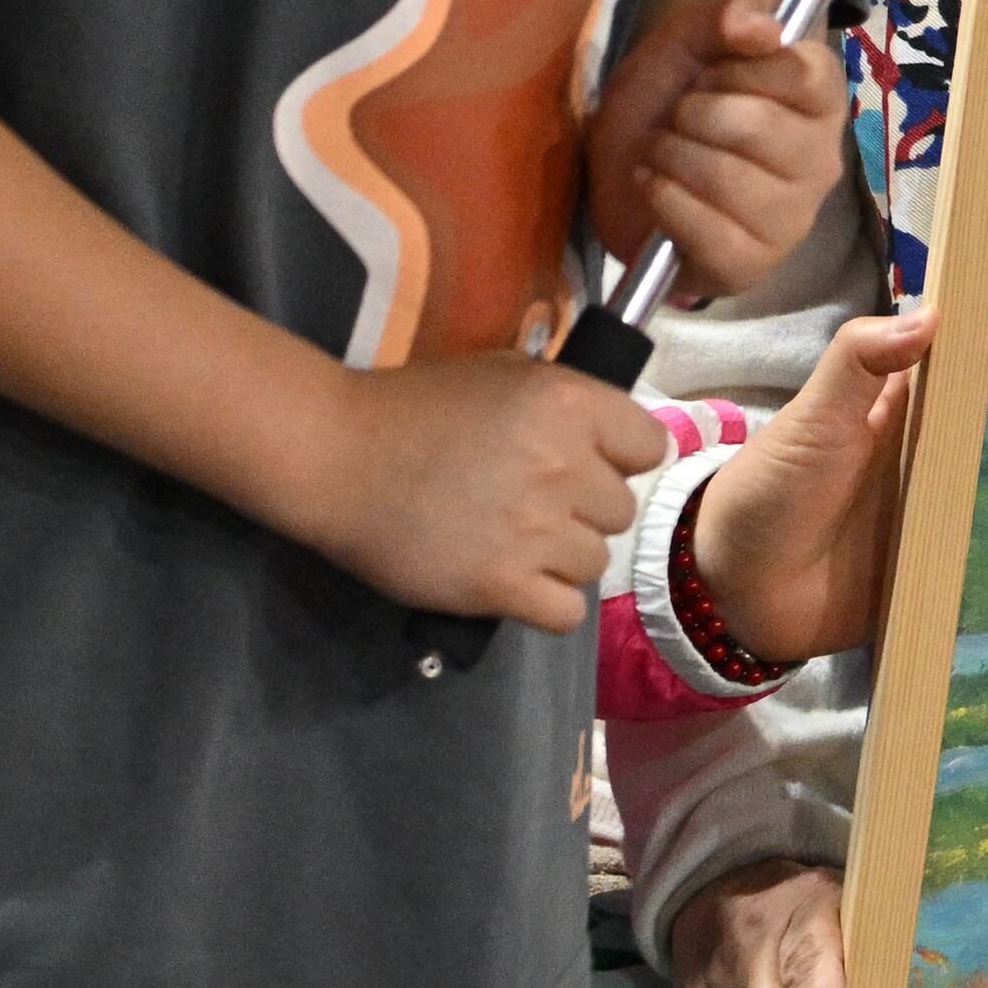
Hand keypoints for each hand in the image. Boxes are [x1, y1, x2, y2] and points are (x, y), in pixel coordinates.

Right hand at [294, 352, 665, 628]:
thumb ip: (563, 400)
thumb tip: (606, 432)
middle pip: (621, 510)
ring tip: (512, 540)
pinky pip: (566, 612)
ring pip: (596, 563)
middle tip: (531, 503)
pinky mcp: (501, 586)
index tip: (587, 463)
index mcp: (569, 404)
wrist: (337, 456)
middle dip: (584, 509)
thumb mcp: (501, 375)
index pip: (650, 447)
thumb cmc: (415, 407)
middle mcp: (565, 466)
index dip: (620, 458)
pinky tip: (513, 582)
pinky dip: (545, 603)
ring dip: (561, 557)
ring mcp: (535, 530)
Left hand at [600, 0, 854, 298]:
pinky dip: (665, 201)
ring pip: (727, 178)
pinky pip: (710, 233)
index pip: (803, 74)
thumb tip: (763, 26)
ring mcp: (791, 219)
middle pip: (758, 126)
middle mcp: (821, 161)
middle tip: (679, 118)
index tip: (711, 75)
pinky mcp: (752, 265)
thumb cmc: (666, 99)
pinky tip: (655, 188)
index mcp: (820, 100)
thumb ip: (722, 17)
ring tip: (661, 153)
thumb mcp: (683, 42)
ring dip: (671, 155)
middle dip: (693, 113)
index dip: (739, 68)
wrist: (620, 166)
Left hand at [683, 309, 939, 664]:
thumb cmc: (772, 490)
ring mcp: (932, 518)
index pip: (959, 375)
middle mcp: (923, 462)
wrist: (737, 591)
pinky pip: (980, 559)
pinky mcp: (933, 570)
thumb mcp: (812, 417)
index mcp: (899, 417)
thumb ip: (858, 361)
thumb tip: (933, 311)